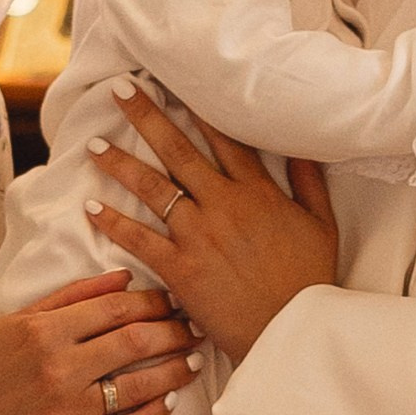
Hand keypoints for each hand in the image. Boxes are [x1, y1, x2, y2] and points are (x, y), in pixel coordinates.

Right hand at [0, 273, 199, 414]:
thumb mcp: (23, 318)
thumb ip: (74, 296)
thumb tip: (126, 278)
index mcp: (46, 331)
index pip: (118, 309)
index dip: (156, 303)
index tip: (177, 300)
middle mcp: (58, 369)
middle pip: (135, 343)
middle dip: (175, 332)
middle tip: (196, 327)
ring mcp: (66, 411)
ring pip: (138, 387)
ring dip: (175, 372)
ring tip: (194, 361)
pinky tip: (169, 402)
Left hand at [85, 88, 337, 360]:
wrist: (291, 332)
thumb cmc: (309, 281)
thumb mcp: (322, 225)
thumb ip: (309, 182)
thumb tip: (303, 146)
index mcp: (258, 192)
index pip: (224, 138)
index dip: (198, 108)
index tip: (176, 83)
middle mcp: (224, 204)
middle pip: (178, 150)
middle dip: (146, 116)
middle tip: (120, 89)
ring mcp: (199, 235)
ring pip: (152, 188)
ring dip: (120, 163)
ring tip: (94, 144)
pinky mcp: (180, 268)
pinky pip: (139, 238)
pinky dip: (114, 222)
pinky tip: (93, 206)